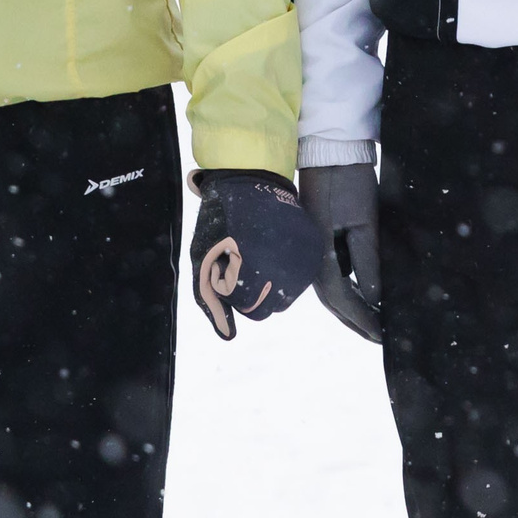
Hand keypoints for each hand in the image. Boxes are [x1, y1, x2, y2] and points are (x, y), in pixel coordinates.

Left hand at [189, 170, 322, 340]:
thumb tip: (228, 336)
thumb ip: (212, 303)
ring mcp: (304, 258)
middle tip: (243, 260)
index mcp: (254, 272)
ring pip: (287, 295)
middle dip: (253, 292)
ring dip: (272, 283)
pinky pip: (301, 277)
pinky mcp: (314, 248)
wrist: (249, 181)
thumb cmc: (219, 222)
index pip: (250, 309)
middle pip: (270, 307)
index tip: (229, 265)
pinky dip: (287, 269)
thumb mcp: (203, 262)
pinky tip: (274, 247)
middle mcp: (285, 268)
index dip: (234, 291)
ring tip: (259, 251)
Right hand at [298, 162, 380, 341]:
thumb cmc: (348, 180)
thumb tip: (374, 297)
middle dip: (356, 321)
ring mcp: (311, 248)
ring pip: (332, 290)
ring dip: (351, 308)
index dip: (363, 320)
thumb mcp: (363, 220)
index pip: (342, 300)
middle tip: (379, 337)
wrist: (330, 149)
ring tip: (373, 322)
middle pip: (334, 302)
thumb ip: (367, 260)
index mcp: (319, 255)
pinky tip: (362, 295)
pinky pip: (332, 274)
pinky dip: (348, 289)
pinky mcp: (318, 238)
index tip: (381, 336)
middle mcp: (311, 257)